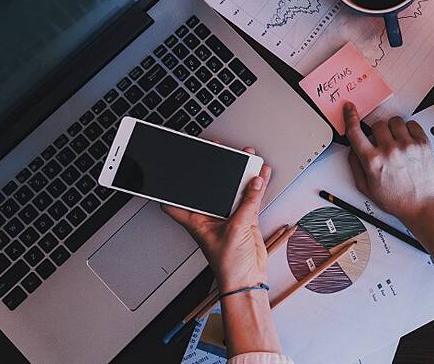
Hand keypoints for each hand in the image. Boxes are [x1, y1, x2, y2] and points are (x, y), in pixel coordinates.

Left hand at [163, 147, 269, 290]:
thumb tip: (254, 184)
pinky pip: (251, 198)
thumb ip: (247, 204)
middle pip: (211, 189)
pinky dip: (257, 187)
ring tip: (247, 159)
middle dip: (216, 172)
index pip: (176, 202)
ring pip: (234, 191)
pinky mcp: (246, 219)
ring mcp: (230, 217)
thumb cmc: (228, 264)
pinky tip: (262, 175)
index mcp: (196, 220)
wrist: (247, 279)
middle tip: (221, 153)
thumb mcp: (235, 228)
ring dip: (241, 176)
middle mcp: (211, 217)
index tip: (172, 171)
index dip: (171, 188)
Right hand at [343, 103, 433, 226]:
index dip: (350, 117)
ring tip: (396, 143)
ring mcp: (407, 145)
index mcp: (373, 161)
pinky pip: (412, 124)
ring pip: (394, 121)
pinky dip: (408, 130)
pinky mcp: (423, 143)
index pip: (355, 132)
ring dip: (393, 129)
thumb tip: (353, 148)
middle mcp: (390, 151)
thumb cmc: (397, 200)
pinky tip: (407, 143)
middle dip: (377, 132)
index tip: (349, 109)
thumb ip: (355, 166)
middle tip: (382, 144)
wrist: (423, 205)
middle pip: (377, 124)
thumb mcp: (366, 188)